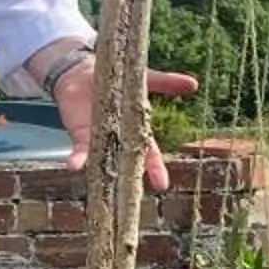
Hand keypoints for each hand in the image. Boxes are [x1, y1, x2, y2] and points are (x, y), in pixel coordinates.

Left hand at [45, 54, 200, 191]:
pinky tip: (74, 167)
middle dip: (132, 179)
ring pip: (105, 162)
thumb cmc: (118, 81)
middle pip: (128, 164)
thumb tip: (194, 85)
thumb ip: (167, 83)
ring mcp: (100, 141)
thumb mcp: (146, 81)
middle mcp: (120, 141)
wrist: (84, 72)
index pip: (150, 154)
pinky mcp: (81, 136)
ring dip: (105, 174)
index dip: (156, 170)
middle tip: (135, 196)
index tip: (161, 185)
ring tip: (106, 185)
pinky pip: (81, 151)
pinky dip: (78, 159)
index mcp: (137, 131)